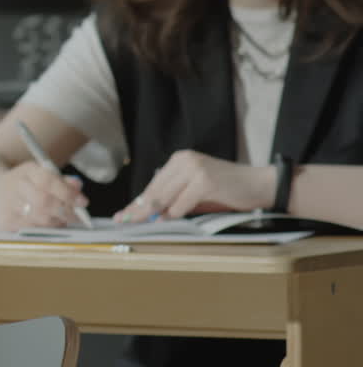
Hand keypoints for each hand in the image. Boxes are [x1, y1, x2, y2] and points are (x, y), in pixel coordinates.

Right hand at [0, 162, 88, 230]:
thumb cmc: (24, 184)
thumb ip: (60, 180)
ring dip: (57, 221)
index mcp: (27, 171)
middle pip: (44, 201)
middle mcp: (15, 186)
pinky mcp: (5, 221)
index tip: (83, 202)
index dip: (67, 193)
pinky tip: (49, 224)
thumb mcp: (39, 175)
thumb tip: (78, 185)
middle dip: (65, 211)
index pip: (48, 181)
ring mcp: (8, 205)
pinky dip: (46, 229)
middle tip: (78, 216)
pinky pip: (33, 229)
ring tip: (63, 219)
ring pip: (40, 219)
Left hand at [115, 150, 275, 222]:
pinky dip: (174, 214)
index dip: (137, 202)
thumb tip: (148, 213)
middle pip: (154, 190)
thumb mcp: (195, 193)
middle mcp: (184, 160)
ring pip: (164, 197)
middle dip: (138, 209)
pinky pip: (182, 203)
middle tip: (123, 221)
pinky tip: (165, 221)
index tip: (123, 214)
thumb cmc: (227, 191)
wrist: (261, 185)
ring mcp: (195, 169)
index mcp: (179, 160)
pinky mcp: (205, 181)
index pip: (153, 185)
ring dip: (152, 213)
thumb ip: (173, 198)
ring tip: (138, 223)